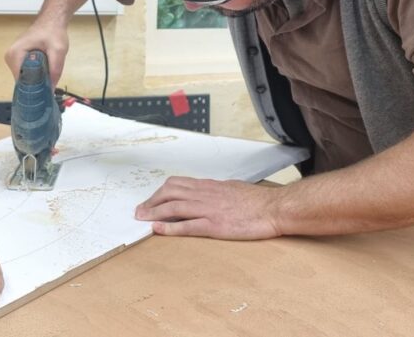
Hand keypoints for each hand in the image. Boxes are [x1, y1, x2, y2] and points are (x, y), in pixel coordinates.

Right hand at [4, 21, 68, 84]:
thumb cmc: (53, 32)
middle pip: (21, 80)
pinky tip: (43, 71)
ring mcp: (12, 57)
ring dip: (35, 78)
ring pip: (23, 76)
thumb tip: (51, 88)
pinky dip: (34, 73)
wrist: (51, 20)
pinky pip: (24, 71)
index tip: (42, 93)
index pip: (20, 80)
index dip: (32, 89)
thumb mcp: (58, 51)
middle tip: (48, 83)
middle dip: (35, 83)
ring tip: (47, 75)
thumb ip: (55, 70)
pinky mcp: (17, 57)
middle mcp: (10, 56)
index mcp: (15, 54)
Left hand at [135, 176, 283, 239]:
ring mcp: (208, 210)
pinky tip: (158, 229)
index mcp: (209, 186)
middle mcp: (205, 195)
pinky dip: (169, 227)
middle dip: (151, 201)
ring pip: (173, 207)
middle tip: (139, 210)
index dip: (160, 192)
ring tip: (141, 219)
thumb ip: (214, 191)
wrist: (273, 208)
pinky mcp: (214, 225)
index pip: (177, 184)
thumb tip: (203, 194)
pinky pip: (187, 225)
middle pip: (169, 193)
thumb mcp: (231, 189)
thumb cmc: (256, 200)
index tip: (151, 200)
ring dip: (154, 213)